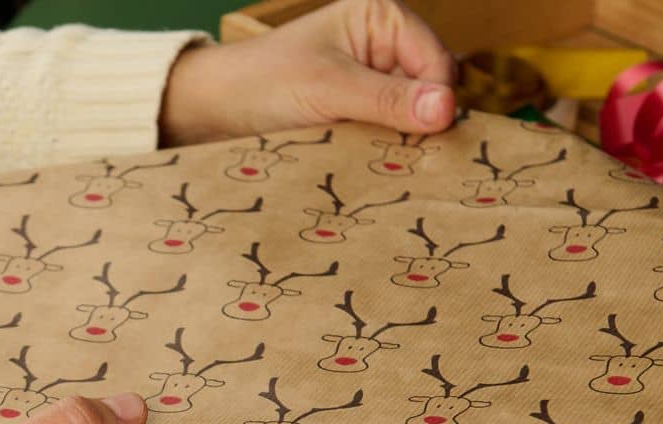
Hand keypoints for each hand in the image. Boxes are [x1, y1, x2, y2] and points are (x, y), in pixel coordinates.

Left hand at [160, 0, 455, 146]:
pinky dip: (383, 152)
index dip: (436, 104)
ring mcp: (373, 81)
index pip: (438, 64)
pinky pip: (389, 135)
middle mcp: (385, 45)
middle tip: (402, 159)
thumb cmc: (263, 83)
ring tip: (380, 163)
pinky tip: (371, 167)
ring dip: (400, 143)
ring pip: (412, 119)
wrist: (215, 110)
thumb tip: (447, 109)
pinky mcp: (359, 113)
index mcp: (383, 18)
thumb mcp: (329, 89)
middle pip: (431, 92)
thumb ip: (387, 100)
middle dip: (418, 125)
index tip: (424, 141)